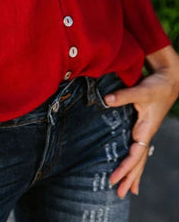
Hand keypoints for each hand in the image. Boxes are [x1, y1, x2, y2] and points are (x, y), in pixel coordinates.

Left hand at [104, 45, 178, 198]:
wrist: (168, 79)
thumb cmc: (156, 86)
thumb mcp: (140, 91)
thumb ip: (123, 96)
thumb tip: (106, 100)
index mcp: (145, 130)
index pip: (135, 155)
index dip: (125, 168)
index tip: (114, 178)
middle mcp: (145, 133)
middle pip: (138, 162)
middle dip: (130, 178)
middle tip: (120, 195)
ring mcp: (144, 130)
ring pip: (139, 157)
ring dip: (133, 173)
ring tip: (129, 190)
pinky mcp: (141, 125)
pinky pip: (137, 148)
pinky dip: (135, 160)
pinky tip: (132, 165)